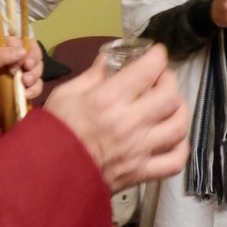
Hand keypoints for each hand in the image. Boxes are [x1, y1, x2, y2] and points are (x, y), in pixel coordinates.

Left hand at [0, 38, 42, 113]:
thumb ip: (0, 56)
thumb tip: (23, 51)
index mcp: (1, 49)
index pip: (19, 40)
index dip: (21, 48)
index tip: (16, 60)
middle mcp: (13, 59)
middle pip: (33, 52)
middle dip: (33, 59)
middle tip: (27, 68)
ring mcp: (21, 74)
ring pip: (38, 67)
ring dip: (35, 74)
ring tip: (25, 82)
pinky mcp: (26, 88)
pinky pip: (38, 85)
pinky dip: (35, 89)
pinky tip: (26, 94)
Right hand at [44, 43, 188, 190]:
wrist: (47, 172)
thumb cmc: (54, 130)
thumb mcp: (66, 93)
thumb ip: (92, 76)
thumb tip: (108, 60)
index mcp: (108, 100)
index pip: (147, 70)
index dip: (157, 56)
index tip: (157, 53)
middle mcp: (129, 123)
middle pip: (170, 96)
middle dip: (170, 80)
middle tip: (160, 79)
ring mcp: (138, 150)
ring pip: (178, 126)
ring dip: (180, 110)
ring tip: (170, 105)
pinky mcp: (141, 172)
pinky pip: (175, 161)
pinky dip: (180, 147)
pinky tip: (171, 138)